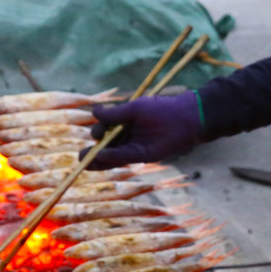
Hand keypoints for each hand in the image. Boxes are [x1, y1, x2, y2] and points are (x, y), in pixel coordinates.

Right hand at [83, 93, 204, 169]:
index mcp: (125, 122)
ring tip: (84, 162)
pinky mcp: (143, 155)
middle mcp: (128, 136)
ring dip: (98, 159)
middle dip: (93, 151)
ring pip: (113, 155)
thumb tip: (94, 113)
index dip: (97, 133)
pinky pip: (124, 158)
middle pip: (106, 146)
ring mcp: (135, 146)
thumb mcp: (134, 109)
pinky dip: (112, 158)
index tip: (94, 134)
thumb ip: (114, 114)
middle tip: (82, 156)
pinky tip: (101, 157)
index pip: (105, 131)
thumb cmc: (162, 109)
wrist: (188, 118)